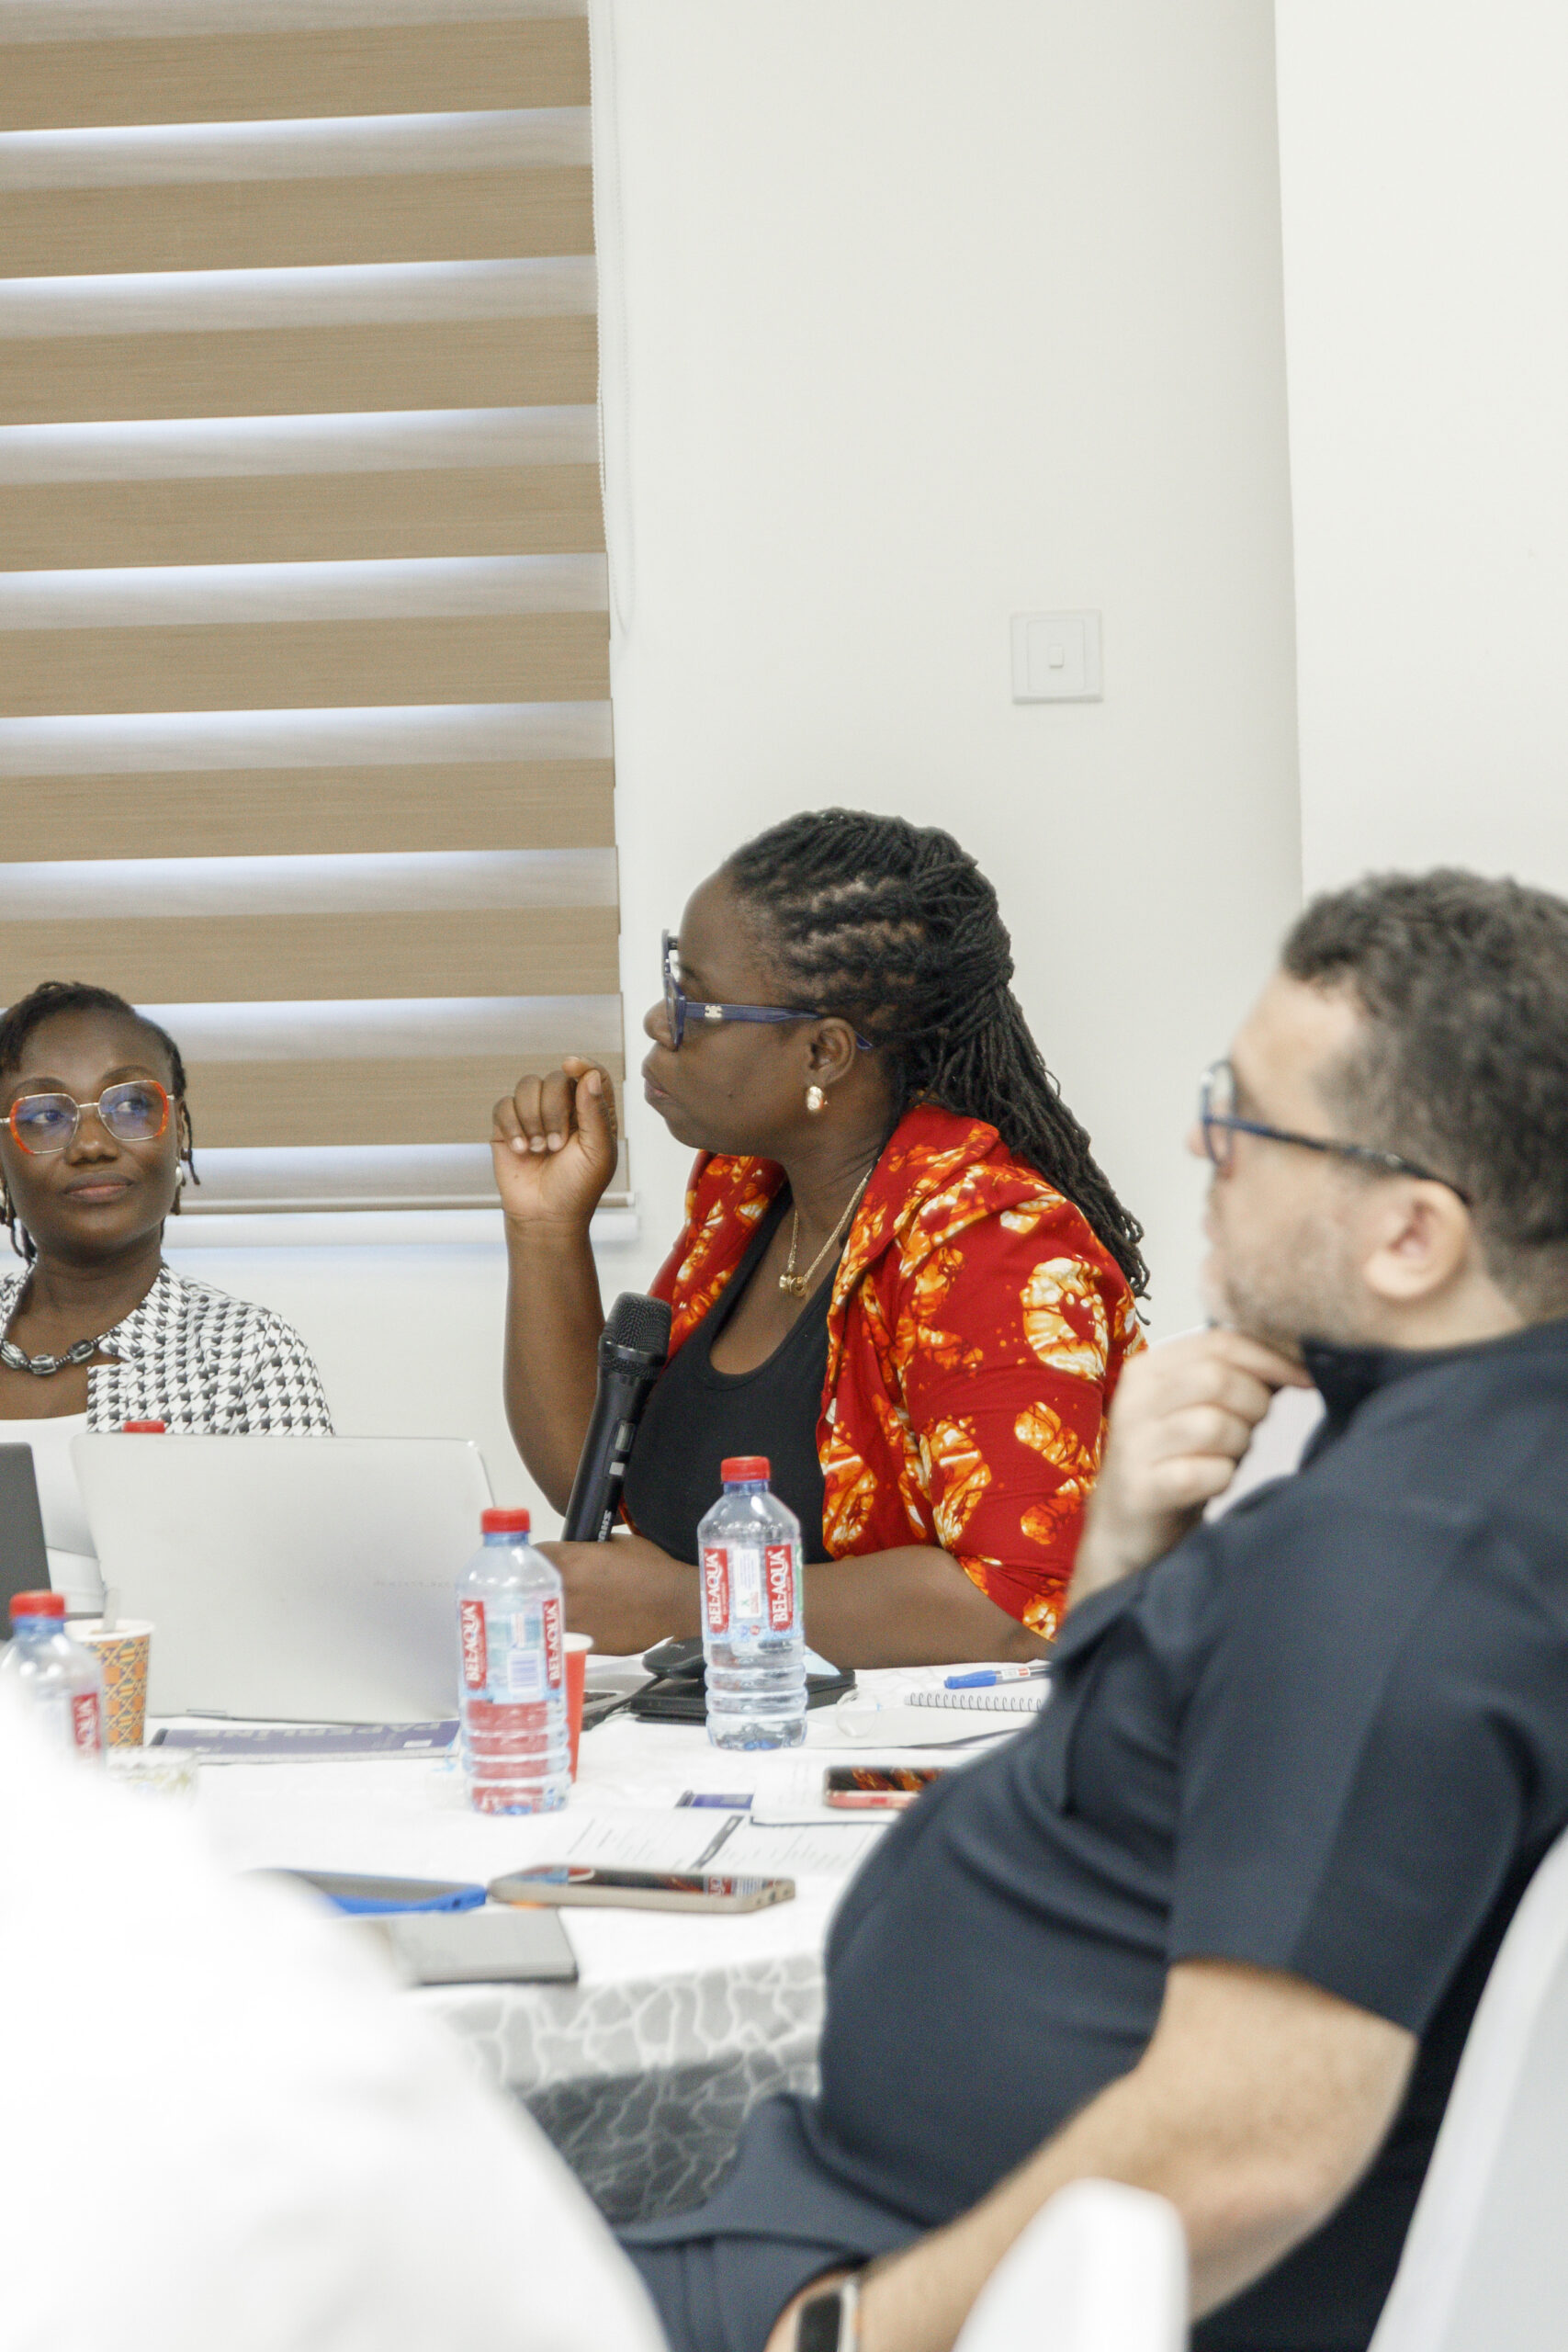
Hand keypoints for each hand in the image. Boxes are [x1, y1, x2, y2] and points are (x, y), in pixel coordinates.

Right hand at [490, 1057, 618, 1231]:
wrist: (545, 1214)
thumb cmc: (578, 1187)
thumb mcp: (598, 1152)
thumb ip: (596, 1113)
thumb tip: (590, 1075)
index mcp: (591, 1111)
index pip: (590, 1074)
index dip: (582, 1065)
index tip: (572, 1065)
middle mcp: (563, 1108)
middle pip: (556, 1078)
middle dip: (554, 1110)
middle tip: (556, 1146)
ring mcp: (534, 1115)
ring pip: (527, 1086)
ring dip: (532, 1118)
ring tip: (538, 1149)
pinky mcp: (508, 1126)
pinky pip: (504, 1105)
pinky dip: (512, 1126)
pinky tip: (521, 1149)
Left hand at [539, 1535, 701, 1653]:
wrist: (674, 1604)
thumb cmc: (651, 1568)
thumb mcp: (618, 1543)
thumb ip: (588, 1547)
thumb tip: (576, 1552)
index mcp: (569, 1561)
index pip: (532, 1557)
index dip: (537, 1558)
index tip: (542, 1562)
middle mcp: (563, 1592)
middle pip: (530, 1588)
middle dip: (537, 1585)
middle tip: (549, 1584)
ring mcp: (571, 1621)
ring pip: (541, 1616)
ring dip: (547, 1610)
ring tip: (560, 1606)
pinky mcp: (583, 1644)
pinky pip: (564, 1635)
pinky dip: (567, 1629)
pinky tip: (581, 1623)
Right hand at [1070, 1329, 1312, 1601]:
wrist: (1127, 1527)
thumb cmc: (1177, 1461)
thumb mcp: (1202, 1409)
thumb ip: (1239, 1378)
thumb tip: (1295, 1355)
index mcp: (1149, 1369)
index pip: (1218, 1341)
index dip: (1270, 1356)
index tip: (1305, 1376)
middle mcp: (1134, 1399)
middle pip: (1218, 1378)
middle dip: (1255, 1403)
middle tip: (1255, 1426)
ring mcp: (1134, 1444)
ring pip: (1215, 1424)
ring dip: (1239, 1444)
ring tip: (1228, 1456)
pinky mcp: (1141, 1488)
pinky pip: (1207, 1472)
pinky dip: (1223, 1477)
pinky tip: (1212, 1482)